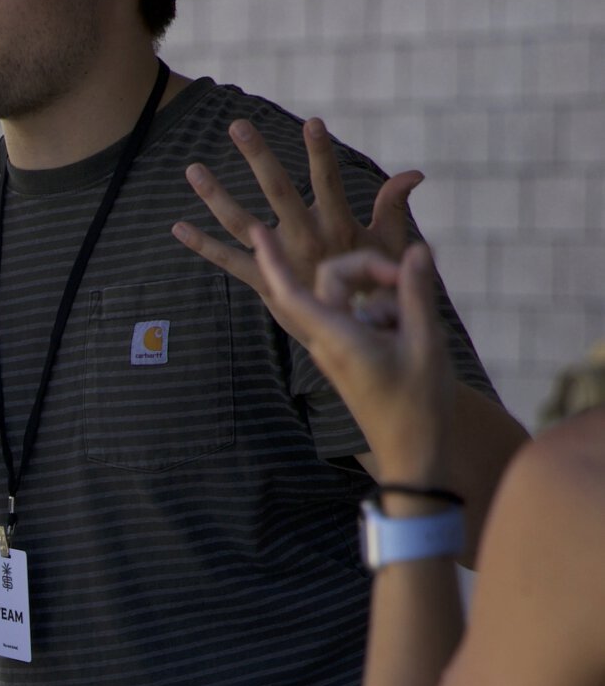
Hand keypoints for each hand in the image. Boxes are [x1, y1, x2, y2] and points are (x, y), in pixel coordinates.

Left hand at [174, 115, 423, 307]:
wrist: (355, 340)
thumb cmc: (376, 286)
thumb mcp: (390, 244)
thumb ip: (394, 205)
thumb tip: (415, 172)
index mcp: (337, 227)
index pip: (329, 182)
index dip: (320, 153)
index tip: (312, 121)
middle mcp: (305, 240)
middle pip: (279, 192)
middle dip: (259, 157)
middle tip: (237, 125)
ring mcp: (280, 260)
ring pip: (242, 223)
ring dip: (216, 195)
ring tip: (193, 168)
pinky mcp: (262, 282)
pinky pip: (227, 261)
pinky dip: (202, 244)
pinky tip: (176, 227)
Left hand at [240, 236, 459, 493]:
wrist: (413, 454)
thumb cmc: (418, 405)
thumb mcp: (424, 343)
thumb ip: (416, 293)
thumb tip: (417, 248)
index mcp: (337, 338)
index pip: (291, 293)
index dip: (273, 260)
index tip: (261, 231)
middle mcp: (329, 340)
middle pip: (334, 280)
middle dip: (368, 267)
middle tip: (407, 275)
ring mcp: (338, 347)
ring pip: (354, 298)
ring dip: (385, 297)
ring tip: (415, 328)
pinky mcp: (351, 354)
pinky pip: (363, 318)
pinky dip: (388, 315)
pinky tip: (412, 337)